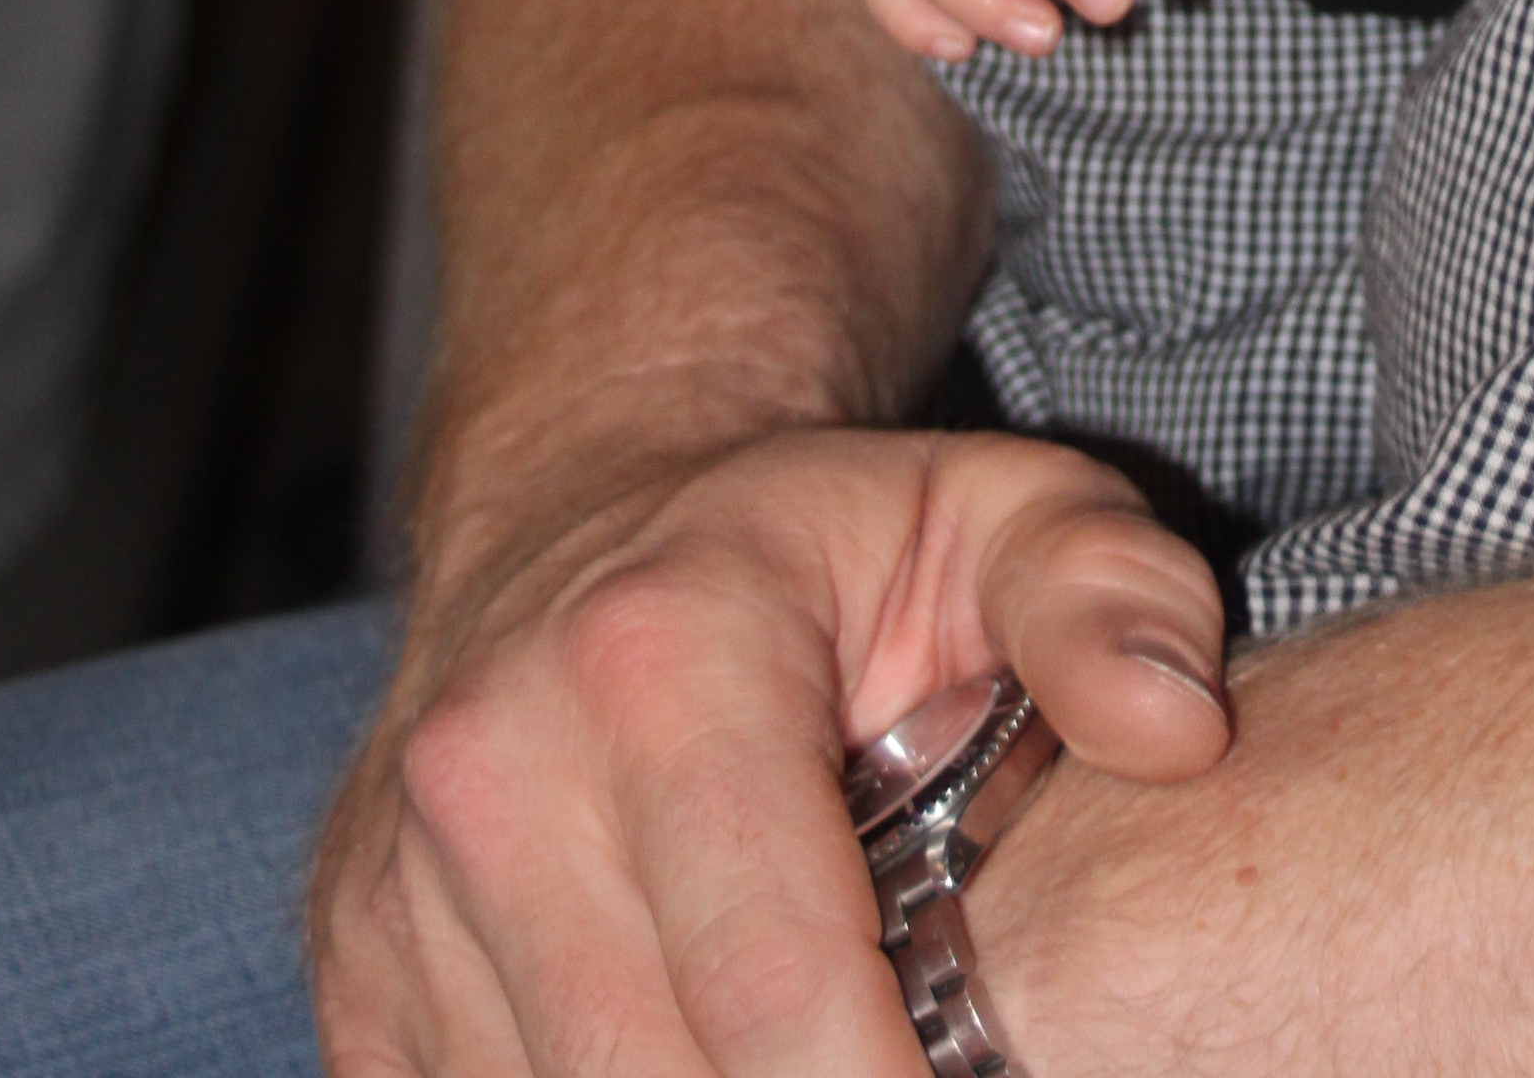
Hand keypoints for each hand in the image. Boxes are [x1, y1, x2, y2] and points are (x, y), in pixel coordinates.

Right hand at [311, 424, 1232, 1077]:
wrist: (578, 511)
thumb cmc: (825, 550)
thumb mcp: (999, 513)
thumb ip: (1108, 597)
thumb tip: (1180, 727)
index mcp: (658, 658)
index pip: (772, 986)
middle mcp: (493, 768)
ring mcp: (397, 886)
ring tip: (835, 1061)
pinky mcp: (353, 977)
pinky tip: (707, 1069)